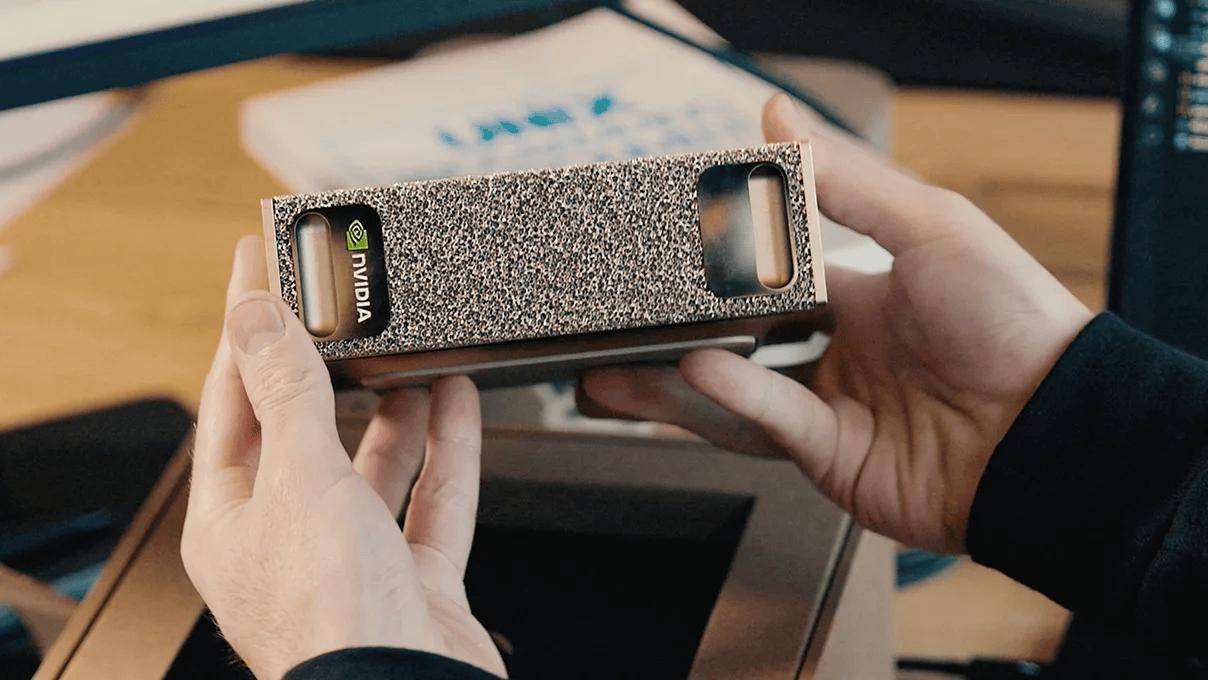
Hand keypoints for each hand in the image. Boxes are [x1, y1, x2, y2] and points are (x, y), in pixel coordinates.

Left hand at [182, 237, 505, 679]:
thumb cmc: (334, 617)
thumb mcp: (302, 478)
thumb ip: (287, 394)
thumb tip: (255, 317)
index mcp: (232, 520)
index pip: (232, 402)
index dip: (247, 331)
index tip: (260, 271)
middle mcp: (288, 540)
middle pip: (307, 433)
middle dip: (331, 371)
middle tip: (344, 307)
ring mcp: (355, 560)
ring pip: (374, 466)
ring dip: (396, 410)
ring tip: (411, 353)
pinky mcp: (415, 577)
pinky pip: (434, 499)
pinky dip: (448, 450)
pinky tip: (460, 402)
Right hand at [581, 94, 1092, 552]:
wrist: (1052, 431)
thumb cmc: (1010, 319)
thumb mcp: (928, 224)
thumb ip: (847, 177)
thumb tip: (779, 115)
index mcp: (867, 294)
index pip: (775, 271)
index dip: (726, 260)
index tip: (676, 242)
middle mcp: (845, 352)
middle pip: (742, 336)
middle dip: (682, 328)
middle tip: (627, 309)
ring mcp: (834, 407)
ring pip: (735, 389)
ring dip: (673, 379)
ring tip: (615, 364)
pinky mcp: (830, 459)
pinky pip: (764, 423)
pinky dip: (728, 396)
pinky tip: (694, 368)